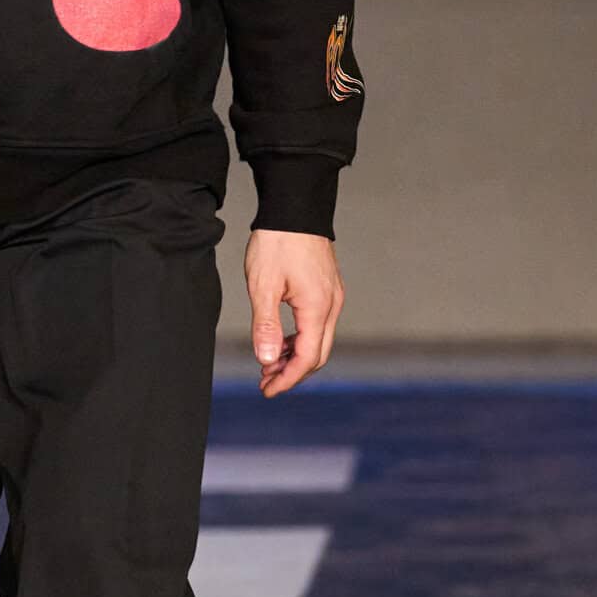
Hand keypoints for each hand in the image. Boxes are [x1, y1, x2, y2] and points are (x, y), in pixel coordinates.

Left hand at [246, 229, 343, 396]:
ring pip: (319, 339)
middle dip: (292, 372)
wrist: (295, 206)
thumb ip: (266, 326)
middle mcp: (332, 305)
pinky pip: (319, 324)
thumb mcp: (263, 286)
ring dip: (296, 356)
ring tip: (269, 363)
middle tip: (265, 381)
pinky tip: (282, 340)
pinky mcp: (327, 288)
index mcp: (318, 308)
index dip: (287, 379)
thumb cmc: (277, 242)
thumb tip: (267, 361)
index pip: (308, 358)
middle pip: (318, 354)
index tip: (267, 390)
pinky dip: (301, 338)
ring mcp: (333, 296)